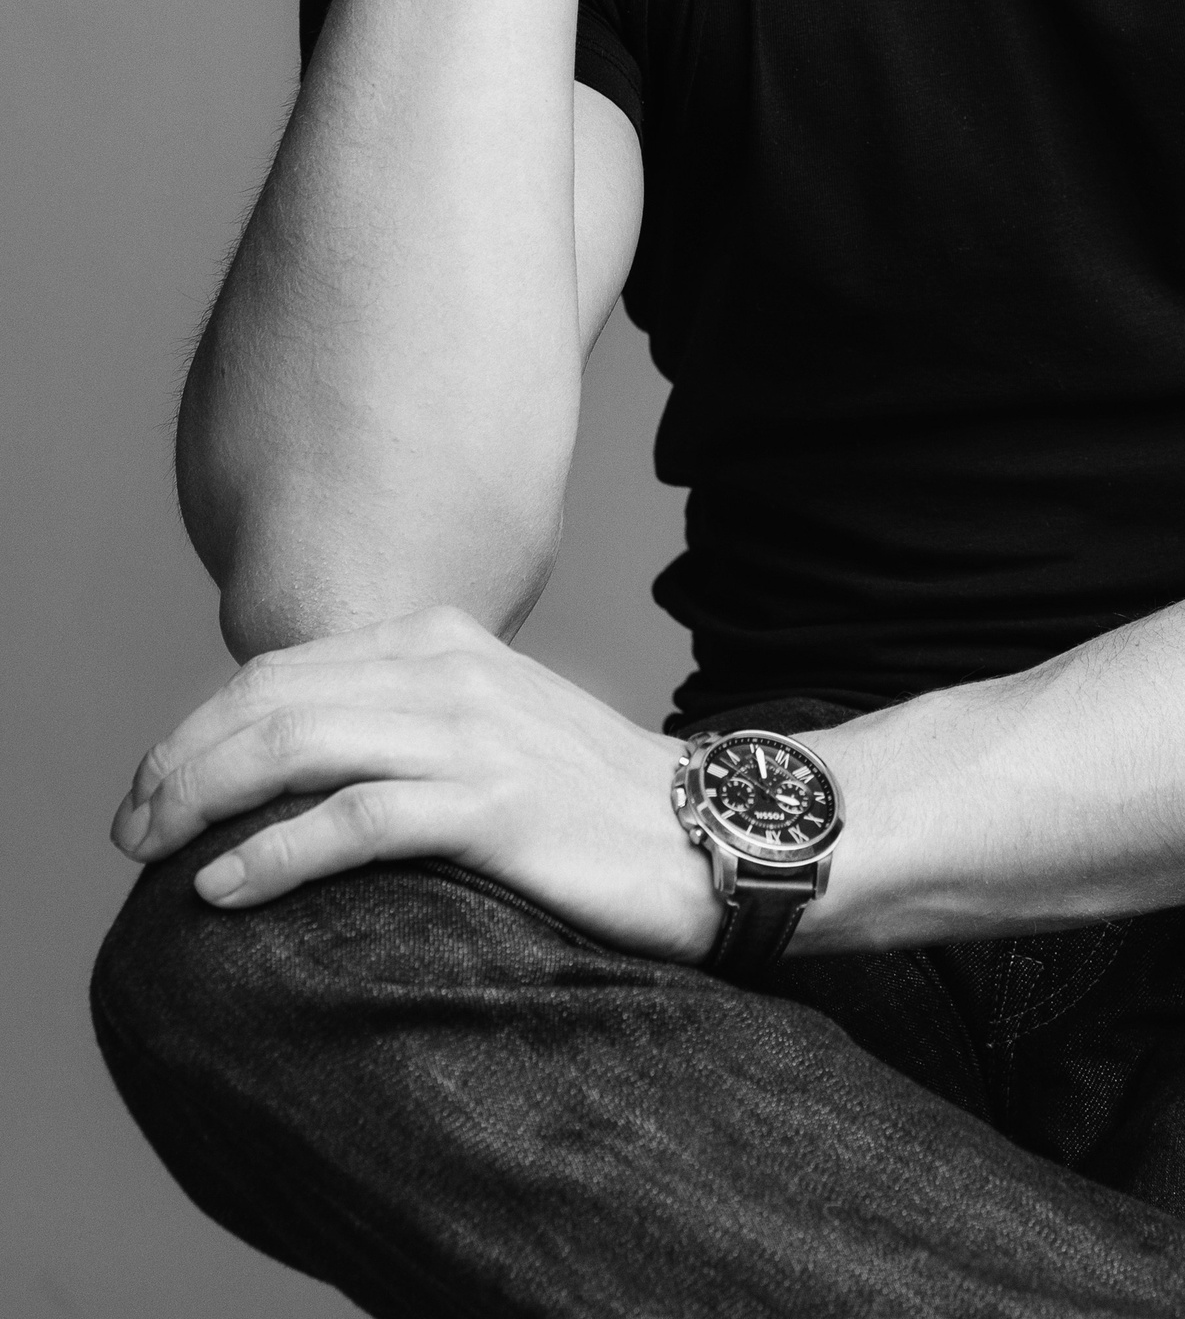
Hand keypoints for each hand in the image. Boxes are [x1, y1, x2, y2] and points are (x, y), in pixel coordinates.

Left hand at [109, 607, 721, 960]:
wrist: (714, 834)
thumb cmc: (593, 801)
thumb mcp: (489, 731)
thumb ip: (403, 725)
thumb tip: (294, 768)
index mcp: (443, 641)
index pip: (279, 669)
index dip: (196, 728)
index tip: (150, 790)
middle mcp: (450, 671)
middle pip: (269, 700)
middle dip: (180, 762)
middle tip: (129, 829)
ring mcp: (473, 734)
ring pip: (294, 746)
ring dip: (202, 799)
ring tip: (153, 850)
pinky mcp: (494, 805)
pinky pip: (354, 820)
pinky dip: (273, 853)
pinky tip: (225, 885)